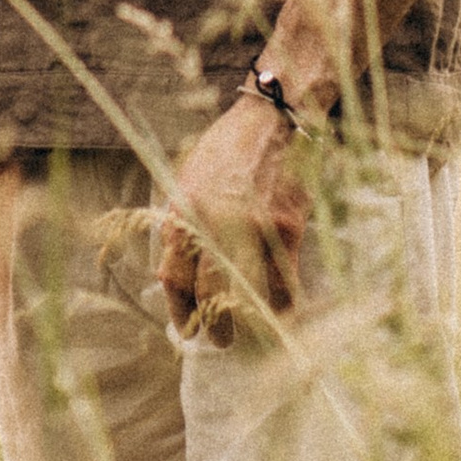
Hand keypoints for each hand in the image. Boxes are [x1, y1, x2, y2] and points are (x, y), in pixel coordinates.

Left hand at [155, 94, 311, 346]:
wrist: (272, 120)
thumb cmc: (226, 151)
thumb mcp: (188, 182)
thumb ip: (182, 227)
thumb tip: (173, 279)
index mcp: (184, 212)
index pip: (174, 279)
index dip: (180, 313)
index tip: (187, 331)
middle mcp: (215, 224)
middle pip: (211, 297)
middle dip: (216, 329)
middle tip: (221, 340)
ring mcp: (253, 229)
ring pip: (250, 298)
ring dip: (250, 324)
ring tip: (251, 332)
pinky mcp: (287, 230)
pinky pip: (284, 285)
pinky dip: (282, 305)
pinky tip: (280, 312)